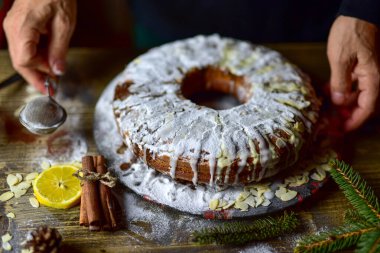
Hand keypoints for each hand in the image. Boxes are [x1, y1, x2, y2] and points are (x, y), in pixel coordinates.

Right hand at [3, 0, 76, 93]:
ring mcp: (13, 25)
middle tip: (51, 86)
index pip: (25, 60)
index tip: (54, 79)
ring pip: (20, 55)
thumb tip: (57, 70)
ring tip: (54, 72)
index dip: (40, 73)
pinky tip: (49, 58)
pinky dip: (36, 55)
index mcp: (22, 27)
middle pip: (19, 61)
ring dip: (37, 66)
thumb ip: (59, 49)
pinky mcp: (18, 23)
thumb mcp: (64, 25)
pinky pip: (24, 46)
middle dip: (36, 75)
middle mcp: (12, 27)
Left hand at [327, 15, 379, 130]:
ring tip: (328, 111)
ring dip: (343, 103)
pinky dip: (340, 89)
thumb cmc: (351, 33)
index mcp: (372, 78)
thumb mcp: (341, 59)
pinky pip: (351, 82)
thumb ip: (340, 82)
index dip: (354, 121)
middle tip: (332, 123)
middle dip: (347, 115)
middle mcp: (372, 76)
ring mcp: (366, 70)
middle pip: (362, 102)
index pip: (367, 107)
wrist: (359, 11)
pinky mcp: (359, 64)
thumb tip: (339, 101)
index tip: (341, 130)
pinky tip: (326, 92)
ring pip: (356, 93)